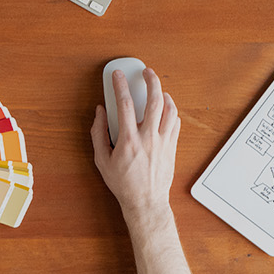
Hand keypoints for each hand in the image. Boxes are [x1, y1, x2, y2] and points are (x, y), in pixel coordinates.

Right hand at [91, 68, 180, 226]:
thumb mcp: (101, 160)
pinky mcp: (172, 147)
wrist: (145, 202)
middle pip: (154, 100)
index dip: (120, 85)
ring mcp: (163, 142)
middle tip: (146, 72)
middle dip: (151, 81)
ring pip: (170, 109)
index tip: (117, 75)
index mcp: (129, 140)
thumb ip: (98, 133)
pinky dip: (171, 111)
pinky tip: (165, 108)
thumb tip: (100, 113)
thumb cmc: (123, 183)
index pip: (125, 104)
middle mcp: (149, 138)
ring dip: (164, 94)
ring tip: (158, 88)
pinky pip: (176, 122)